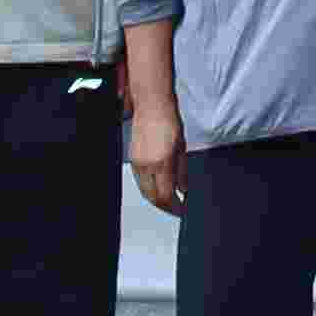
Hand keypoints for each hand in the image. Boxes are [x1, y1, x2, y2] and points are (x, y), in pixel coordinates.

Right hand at [126, 98, 186, 219]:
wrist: (151, 106)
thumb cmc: (169, 121)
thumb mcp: (182, 147)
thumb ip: (182, 171)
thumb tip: (183, 190)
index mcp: (162, 162)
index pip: (165, 195)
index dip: (174, 207)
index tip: (182, 209)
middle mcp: (147, 166)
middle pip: (153, 197)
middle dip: (164, 206)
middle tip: (175, 208)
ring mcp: (137, 163)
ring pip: (145, 191)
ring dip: (156, 198)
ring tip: (168, 199)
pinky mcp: (132, 159)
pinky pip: (140, 181)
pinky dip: (148, 188)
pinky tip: (157, 186)